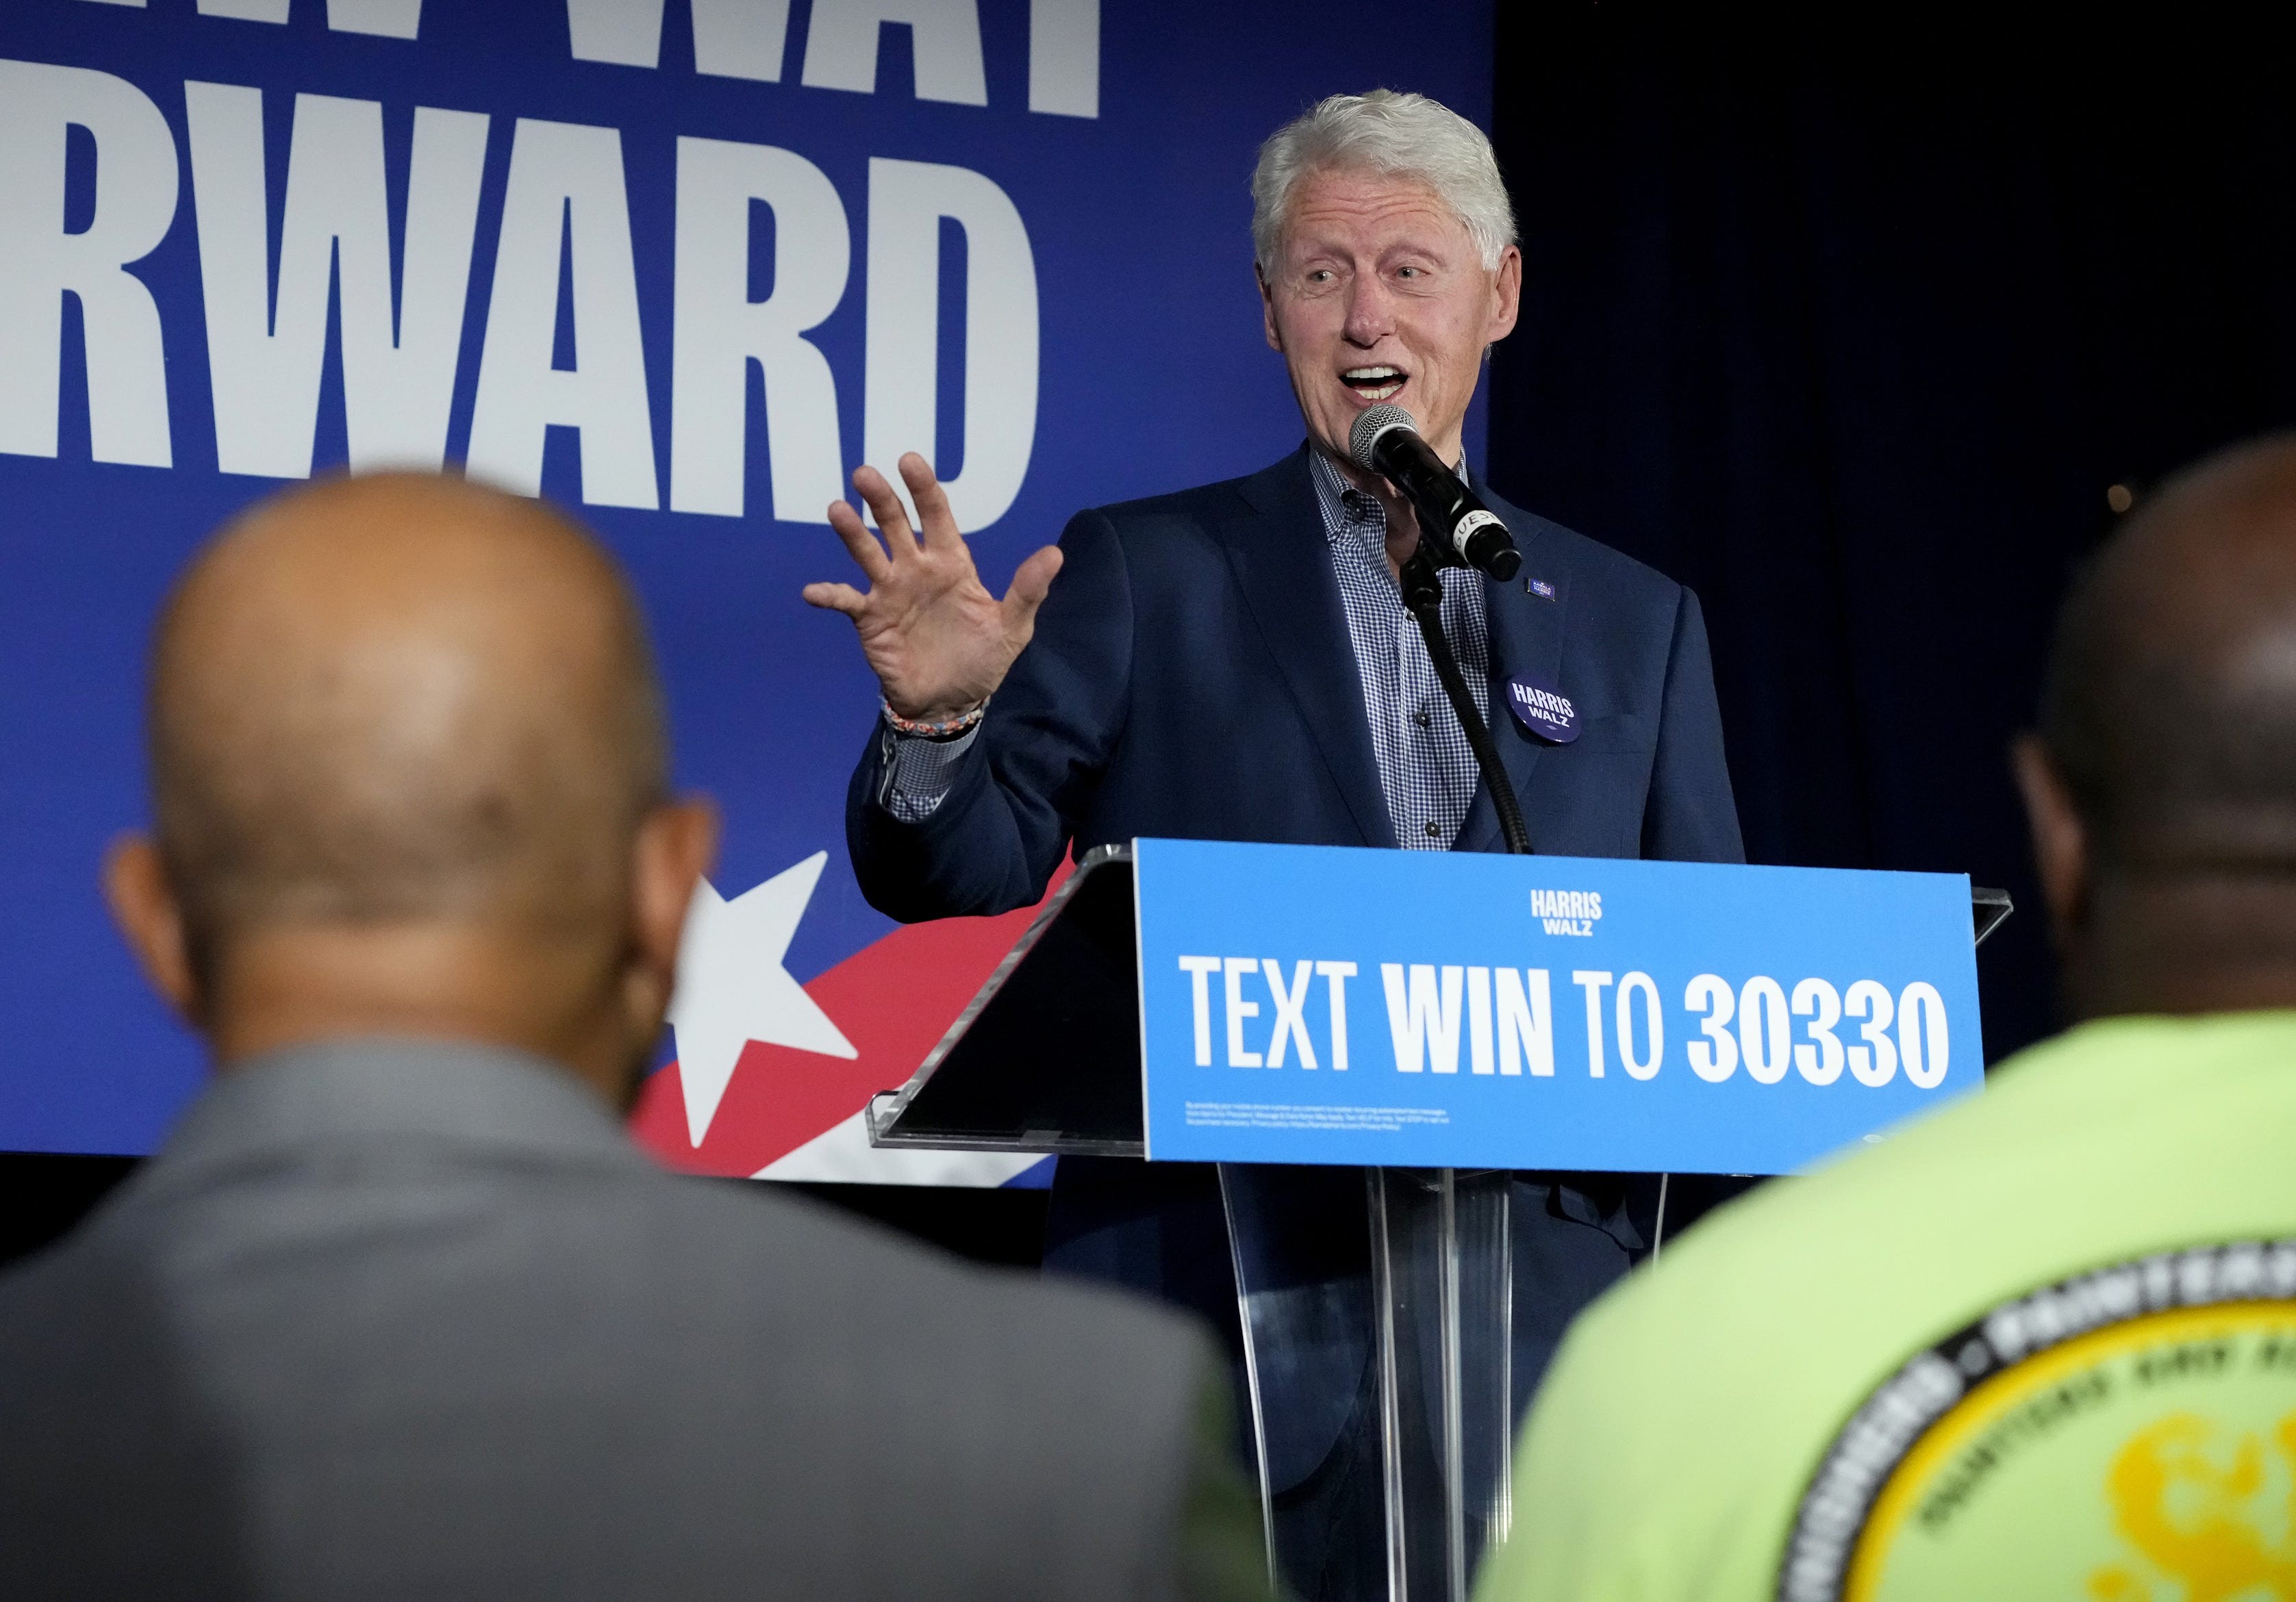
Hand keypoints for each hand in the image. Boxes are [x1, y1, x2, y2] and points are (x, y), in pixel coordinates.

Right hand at [802, 454, 1062, 723]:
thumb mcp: (1012, 628)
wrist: (951, 703)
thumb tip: (1055, 553)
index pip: (938, 517)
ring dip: (851, 533)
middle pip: (896, 525)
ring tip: (837, 509)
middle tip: (864, 474)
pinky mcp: (869, 619)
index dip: (925, 489)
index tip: (910, 462)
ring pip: (868, 553)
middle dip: (882, 499)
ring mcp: (889, 592)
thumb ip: (1027, 591)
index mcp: (951, 563)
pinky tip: (814, 591)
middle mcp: (916, 569)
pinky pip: (846, 602)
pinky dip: (828, 595)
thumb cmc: (981, 660)